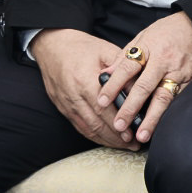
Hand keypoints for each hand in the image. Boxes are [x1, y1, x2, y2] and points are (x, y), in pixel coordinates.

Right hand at [32, 29, 139, 150]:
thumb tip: (138, 88)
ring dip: (106, 140)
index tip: (135, 131)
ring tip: (125, 146)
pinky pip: (79, 127)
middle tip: (134, 144)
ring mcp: (66, 104)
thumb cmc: (83, 47)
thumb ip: (121, 70)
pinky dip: (94, 136)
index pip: (104, 109)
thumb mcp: (105, 51)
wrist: (52, 47)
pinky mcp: (62, 108)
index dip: (119, 123)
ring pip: (87, 129)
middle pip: (96, 123)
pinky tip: (107, 140)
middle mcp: (74, 96)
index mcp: (85, 81)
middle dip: (116, 137)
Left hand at [97, 12, 191, 143]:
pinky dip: (171, 113)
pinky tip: (163, 126)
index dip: (113, 85)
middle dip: (130, 108)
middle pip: (145, 87)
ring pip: (165, 98)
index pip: (128, 68)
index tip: (101, 101)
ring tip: (141, 135)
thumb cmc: (169, 31)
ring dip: (152, 118)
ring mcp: (182, 71)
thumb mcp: (143, 36)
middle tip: (119, 125)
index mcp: (150, 48)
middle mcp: (166, 61)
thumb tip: (105, 73)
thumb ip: (125, 57)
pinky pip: (181, 99)